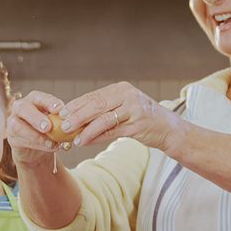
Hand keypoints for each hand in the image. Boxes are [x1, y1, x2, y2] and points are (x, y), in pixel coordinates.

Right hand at [7, 90, 67, 164]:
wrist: (38, 149)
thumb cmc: (50, 131)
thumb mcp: (57, 123)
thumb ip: (61, 120)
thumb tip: (72, 122)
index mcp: (34, 100)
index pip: (39, 97)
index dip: (48, 102)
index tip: (60, 108)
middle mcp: (21, 108)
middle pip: (22, 107)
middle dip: (36, 117)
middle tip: (48, 127)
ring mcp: (13, 123)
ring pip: (17, 126)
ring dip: (35, 135)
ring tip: (50, 142)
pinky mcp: (12, 138)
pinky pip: (20, 140)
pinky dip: (36, 144)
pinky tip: (48, 147)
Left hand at [58, 82, 184, 151]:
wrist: (168, 129)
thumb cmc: (143, 119)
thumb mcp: (125, 108)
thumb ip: (106, 108)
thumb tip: (78, 116)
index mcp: (122, 89)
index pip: (94, 96)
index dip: (76, 104)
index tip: (62, 112)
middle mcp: (128, 96)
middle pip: (96, 105)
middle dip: (77, 116)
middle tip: (63, 125)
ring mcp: (134, 110)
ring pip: (103, 119)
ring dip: (85, 130)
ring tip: (73, 138)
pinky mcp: (137, 126)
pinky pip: (112, 132)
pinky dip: (97, 137)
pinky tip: (86, 142)